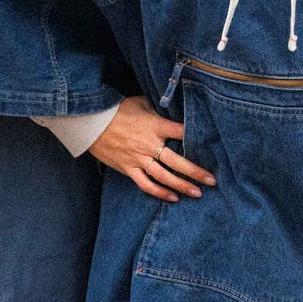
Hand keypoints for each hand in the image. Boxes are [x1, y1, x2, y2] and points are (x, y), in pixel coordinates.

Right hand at [89, 95, 214, 201]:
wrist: (90, 123)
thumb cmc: (116, 110)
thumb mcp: (140, 103)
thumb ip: (157, 110)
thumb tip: (171, 111)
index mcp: (155, 126)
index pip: (181, 132)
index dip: (197, 137)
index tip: (212, 144)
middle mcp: (149, 144)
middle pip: (177, 161)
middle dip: (196, 171)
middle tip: (212, 181)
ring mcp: (138, 159)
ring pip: (164, 176)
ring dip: (182, 186)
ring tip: (197, 193)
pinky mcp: (128, 168)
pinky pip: (146, 184)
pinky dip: (160, 192)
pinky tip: (173, 198)